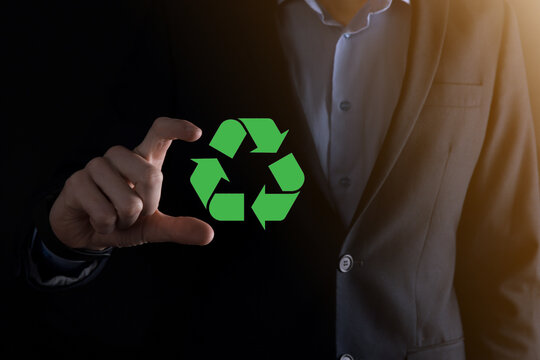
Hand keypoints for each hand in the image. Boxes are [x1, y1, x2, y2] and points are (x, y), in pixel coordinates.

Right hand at [49, 117, 213, 249]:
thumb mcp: (153, 226)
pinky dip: (105, 227)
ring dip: (123, 220)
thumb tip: (209, 235)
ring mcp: (96, 166)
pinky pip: (104, 213)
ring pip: (128, 201)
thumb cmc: (121, 221)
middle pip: (151, 176)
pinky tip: (96, 221)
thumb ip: (179, 228)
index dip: (177, 128)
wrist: (84, 234)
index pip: (159, 132)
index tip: (197, 133)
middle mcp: (120, 157)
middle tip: (132, 213)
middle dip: (147, 206)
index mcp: (143, 160)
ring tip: (112, 216)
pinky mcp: (75, 182)